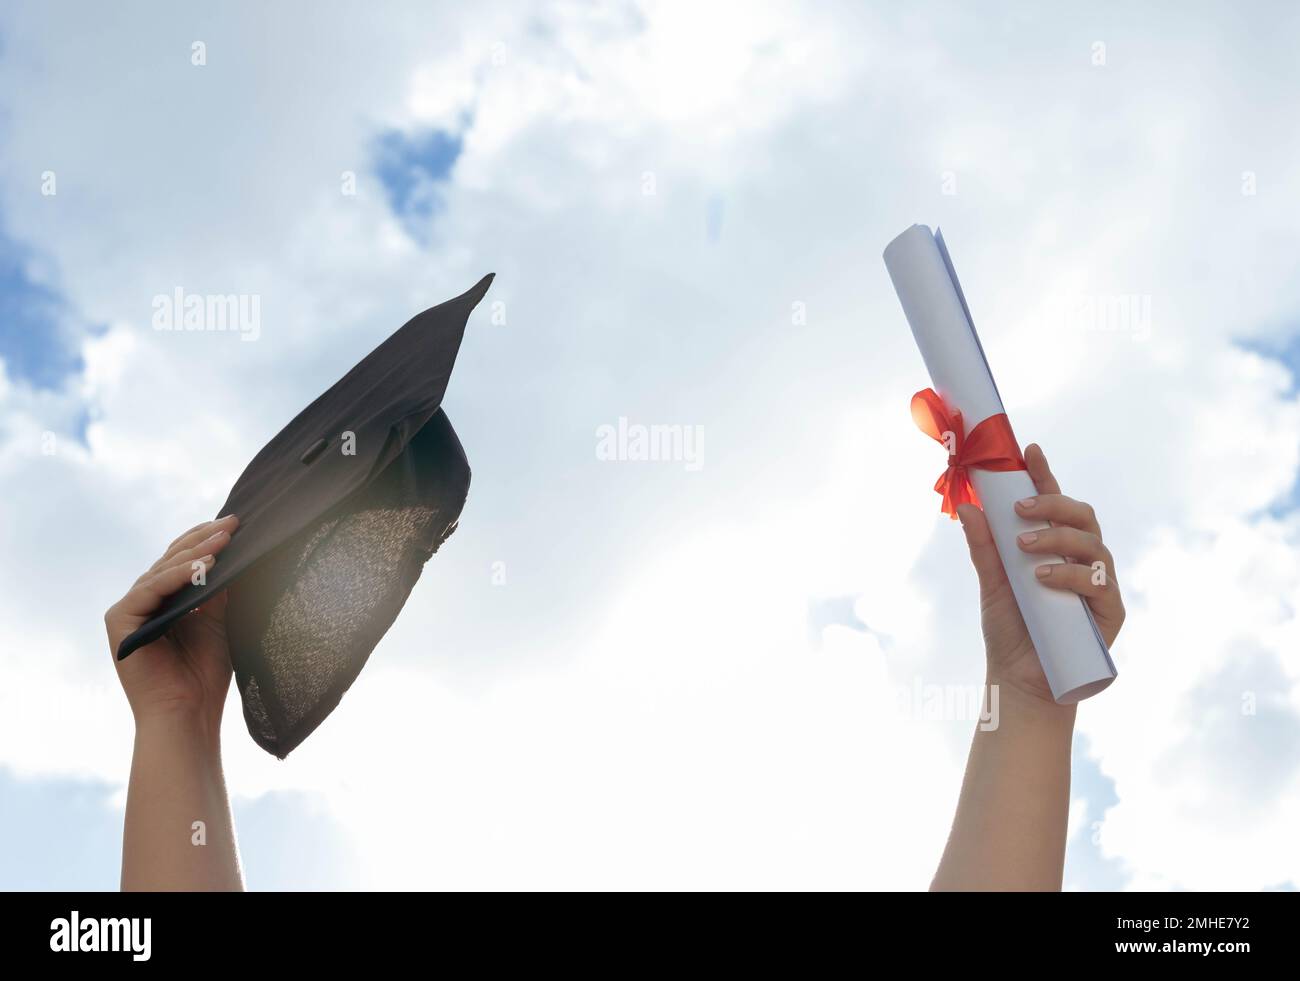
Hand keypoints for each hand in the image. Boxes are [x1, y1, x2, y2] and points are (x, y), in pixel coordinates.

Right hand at [104, 515, 239, 730]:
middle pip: (171, 560)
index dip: (207, 542)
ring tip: (224, 540)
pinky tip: (204, 565)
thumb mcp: (220, 621)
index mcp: (165, 602)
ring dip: (195, 554)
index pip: (183, 561)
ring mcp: (128, 611)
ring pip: (162, 571)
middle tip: (233, 524)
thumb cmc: (206, 675)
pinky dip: (177, 576)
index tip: (237, 524)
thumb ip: (219, 589)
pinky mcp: (119, 622)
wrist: (190, 714)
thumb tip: (234, 553)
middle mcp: (143, 602)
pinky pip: (150, 589)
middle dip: (204, 540)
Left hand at [955, 444, 1123, 705]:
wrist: (1020, 681)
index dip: (1045, 476)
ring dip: (1058, 538)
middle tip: (1019, 510)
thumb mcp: (991, 584)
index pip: (1054, 504)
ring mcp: (1099, 585)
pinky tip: (1043, 576)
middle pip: (1082, 517)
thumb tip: (968, 507)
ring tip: (1024, 546)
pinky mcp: (1110, 612)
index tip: (1029, 451)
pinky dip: (1070, 575)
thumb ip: (984, 547)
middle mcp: (1081, 561)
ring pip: (1092, 544)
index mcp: (1055, 548)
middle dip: (1053, 505)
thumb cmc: (1010, 630)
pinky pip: (1098, 583)